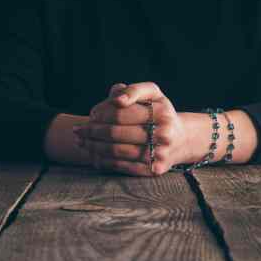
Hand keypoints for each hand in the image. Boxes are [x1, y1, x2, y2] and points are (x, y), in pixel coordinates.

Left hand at [74, 82, 191, 176]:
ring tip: (81, 142)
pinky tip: (93, 156)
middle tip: (78, 131)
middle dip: (92, 131)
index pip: (120, 112)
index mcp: (161, 111)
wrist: (181, 139)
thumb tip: (117, 99)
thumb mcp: (152, 94)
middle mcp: (164, 133)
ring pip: (117, 151)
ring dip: (94, 147)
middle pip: (116, 133)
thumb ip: (133, 90)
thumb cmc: (159, 112)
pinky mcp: (155, 170)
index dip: (101, 113)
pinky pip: (123, 166)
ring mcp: (160, 153)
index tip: (91, 115)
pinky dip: (104, 161)